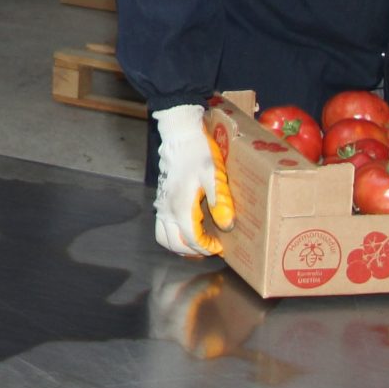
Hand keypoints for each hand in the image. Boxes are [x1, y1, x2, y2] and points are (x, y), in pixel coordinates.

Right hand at [151, 106, 227, 258]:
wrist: (179, 136)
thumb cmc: (198, 153)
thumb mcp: (214, 175)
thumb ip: (220, 201)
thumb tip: (227, 225)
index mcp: (181, 207)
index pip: (192, 239)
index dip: (207, 247)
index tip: (221, 246)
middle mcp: (167, 209)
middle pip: (174, 244)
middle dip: (193, 250)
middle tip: (211, 247)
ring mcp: (161, 205)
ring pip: (164, 238)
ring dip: (179, 245)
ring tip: (197, 243)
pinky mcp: (160, 200)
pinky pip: (161, 227)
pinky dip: (173, 235)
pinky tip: (187, 229)